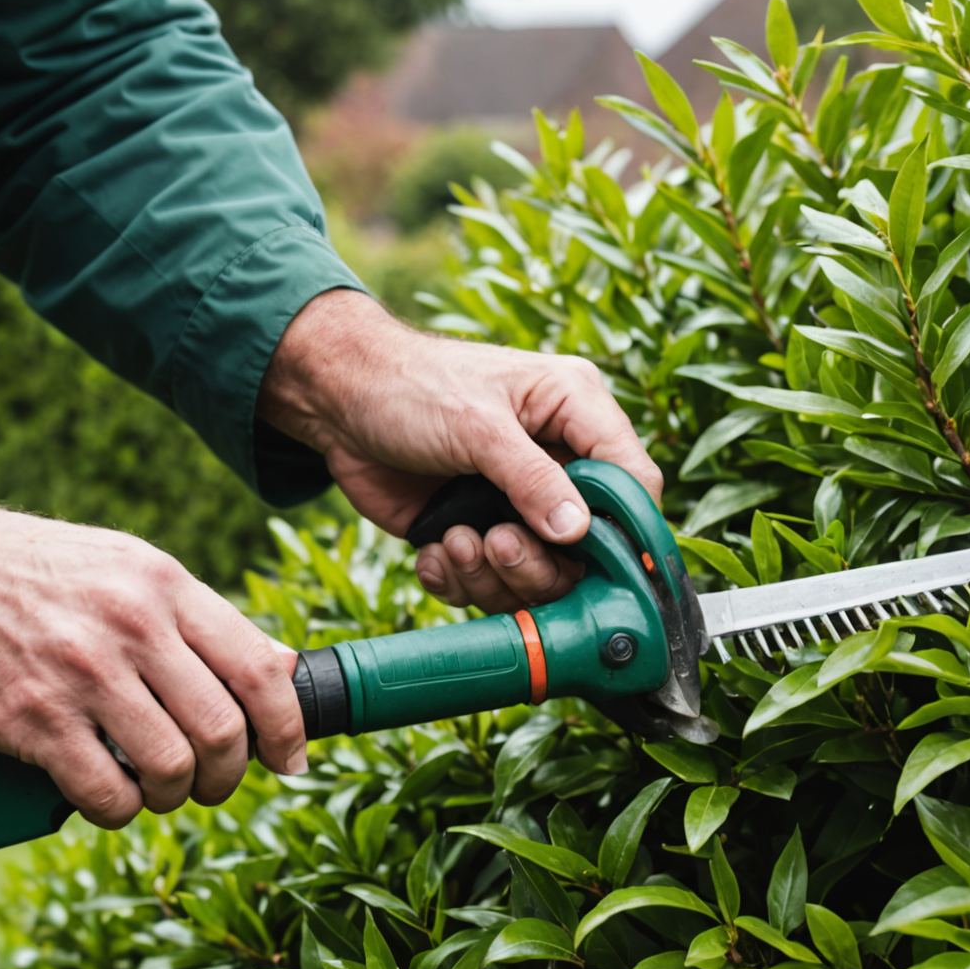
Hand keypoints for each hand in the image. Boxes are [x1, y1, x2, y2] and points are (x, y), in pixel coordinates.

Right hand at [0, 491, 308, 826]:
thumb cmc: (45, 573)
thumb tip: (283, 666)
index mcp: (167, 587)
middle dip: (228, 775)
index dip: (289, 727)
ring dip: (174, 796)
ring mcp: (83, 675)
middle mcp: (133, 627)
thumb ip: (205, 619)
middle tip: (210, 782)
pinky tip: (109, 793)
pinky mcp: (34, 719)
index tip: (291, 758)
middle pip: (223, 731)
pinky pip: (106, 793)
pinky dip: (119, 809)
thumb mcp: (137, 568)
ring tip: (158, 788)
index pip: (260, 670)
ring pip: (171, 769)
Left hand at [260, 290, 661, 612]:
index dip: (626, 527)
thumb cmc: (410, 385)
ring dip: (493, 573)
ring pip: (537, 574)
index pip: (633, 479)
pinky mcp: (477, 532)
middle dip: (537, 561)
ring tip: (454, 541)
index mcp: (575, 412)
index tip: (600, 564)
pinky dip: (459, 579)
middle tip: (494, 543)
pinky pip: (488, 583)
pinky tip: (432, 550)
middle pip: (587, 547)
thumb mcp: (476, 424)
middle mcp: (554, 462)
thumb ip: (532, 478)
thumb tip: (579, 532)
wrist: (336, 401)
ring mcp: (516, 503)